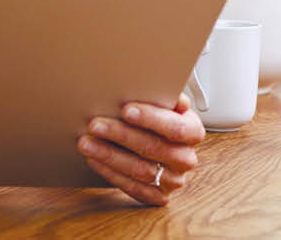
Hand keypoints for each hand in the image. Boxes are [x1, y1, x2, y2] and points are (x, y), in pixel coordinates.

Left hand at [76, 94, 202, 206]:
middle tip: (95, 124)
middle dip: (121, 135)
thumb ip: (164, 95)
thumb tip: (155, 84)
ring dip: (109, 155)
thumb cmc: (161, 118)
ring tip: (87, 142)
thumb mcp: (167, 103)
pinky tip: (94, 160)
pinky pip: (133, 187)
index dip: (150, 118)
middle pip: (153, 147)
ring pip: (140, 169)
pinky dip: (111, 173)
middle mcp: (186, 158)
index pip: (175, 127)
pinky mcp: (158, 197)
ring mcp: (173, 180)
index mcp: (193, 131)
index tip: (126, 109)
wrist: (162, 145)